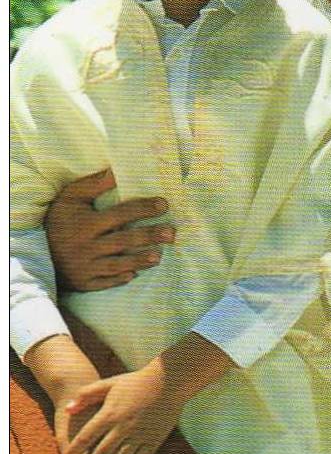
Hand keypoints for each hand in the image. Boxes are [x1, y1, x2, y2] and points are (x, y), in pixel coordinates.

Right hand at [45, 169, 173, 292]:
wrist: (36, 251)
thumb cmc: (60, 220)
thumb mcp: (71, 198)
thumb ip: (94, 184)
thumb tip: (116, 170)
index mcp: (85, 224)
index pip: (120, 214)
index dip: (143, 209)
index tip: (164, 205)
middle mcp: (86, 247)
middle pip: (124, 241)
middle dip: (150, 236)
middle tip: (171, 233)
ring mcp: (84, 267)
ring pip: (117, 265)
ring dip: (139, 261)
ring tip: (159, 256)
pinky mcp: (83, 283)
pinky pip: (104, 283)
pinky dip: (119, 279)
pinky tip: (134, 275)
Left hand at [60, 364, 181, 453]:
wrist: (171, 380)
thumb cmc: (137, 381)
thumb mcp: (110, 383)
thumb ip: (87, 394)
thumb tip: (67, 409)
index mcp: (110, 412)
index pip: (85, 437)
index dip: (72, 453)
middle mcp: (123, 426)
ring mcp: (140, 434)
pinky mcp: (154, 439)